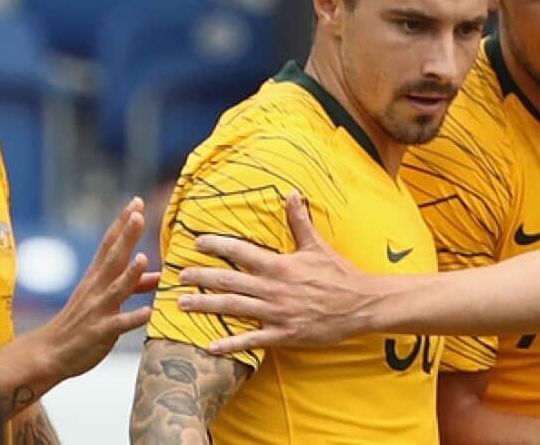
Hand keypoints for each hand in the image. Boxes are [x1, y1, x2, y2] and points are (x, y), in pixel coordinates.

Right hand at [37, 197, 158, 381]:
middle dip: (126, 236)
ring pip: (116, 289)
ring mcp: (98, 309)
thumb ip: (134, 285)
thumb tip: (160, 275)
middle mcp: (97, 288)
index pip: (110, 244)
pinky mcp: (100, 332)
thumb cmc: (83, 322)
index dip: (122, 224)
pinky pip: (119, 324)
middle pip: (113, 258)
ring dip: (130, 274)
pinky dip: (133, 318)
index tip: (135, 201)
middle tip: (137, 214)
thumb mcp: (107, 298)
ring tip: (143, 258)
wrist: (50, 353)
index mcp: (97, 277)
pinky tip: (149, 313)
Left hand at [176, 191, 372, 352]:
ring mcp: (276, 313)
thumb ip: (300, 221)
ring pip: (232, 308)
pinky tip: (208, 346)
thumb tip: (291, 193)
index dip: (216, 245)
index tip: (196, 242)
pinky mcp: (283, 334)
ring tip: (180, 305)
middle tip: (177, 275)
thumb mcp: (318, 245)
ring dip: (204, 306)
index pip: (241, 251)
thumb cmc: (340, 274)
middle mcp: (273, 288)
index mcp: (280, 265)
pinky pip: (250, 340)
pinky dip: (228, 344)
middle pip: (228, 281)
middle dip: (200, 277)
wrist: (362, 304)